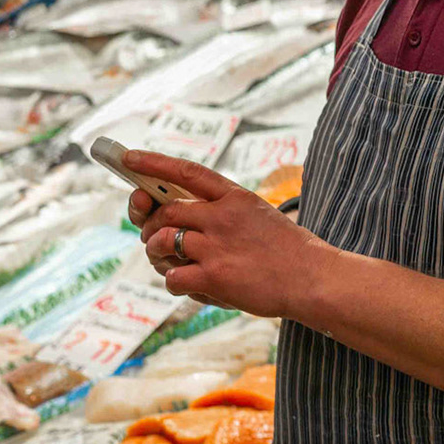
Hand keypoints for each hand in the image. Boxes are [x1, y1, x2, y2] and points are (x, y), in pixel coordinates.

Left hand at [130, 151, 331, 316]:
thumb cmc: (288, 251)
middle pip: (166, 210)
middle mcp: (223, 217)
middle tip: (154, 238)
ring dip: (157, 253)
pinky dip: (174, 282)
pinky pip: (171, 277)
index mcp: (236, 198)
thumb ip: (220, 213)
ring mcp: (216, 246)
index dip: (153, 163)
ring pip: (160, 241)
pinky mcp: (213, 276)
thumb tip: (171, 222)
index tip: (128, 159)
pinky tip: (193, 284)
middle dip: (151, 224)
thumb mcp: (258, 216)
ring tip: (170, 262)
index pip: (187, 172)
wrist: (314, 279)